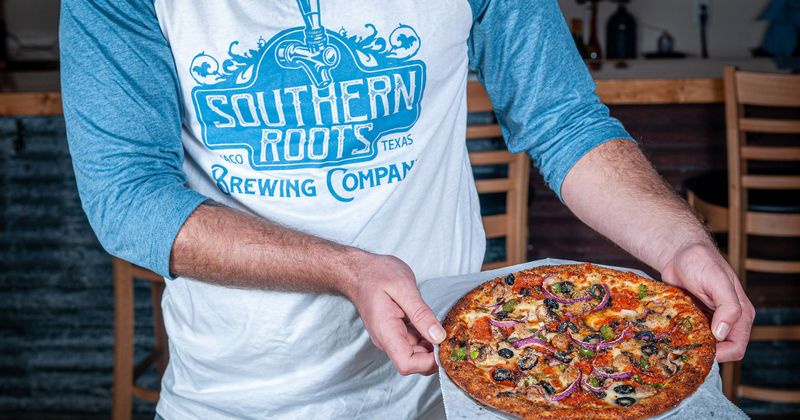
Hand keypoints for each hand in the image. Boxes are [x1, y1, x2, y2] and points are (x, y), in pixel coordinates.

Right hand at [341, 251, 445, 374]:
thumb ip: (421, 313)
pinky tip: (432, 322)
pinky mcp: (395, 331)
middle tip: (450, 334)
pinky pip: (413, 342)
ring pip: (415, 353)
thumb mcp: (403, 287)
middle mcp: (386, 340)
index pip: (407, 364)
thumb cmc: (377, 274)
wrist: (359, 270)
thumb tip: (439, 337)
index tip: (444, 347)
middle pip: (413, 363)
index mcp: (386, 331)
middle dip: (434, 355)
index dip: (428, 362)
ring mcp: (390, 337)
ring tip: (442, 325)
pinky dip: (426, 336)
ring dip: (431, 345)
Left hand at [659, 242, 754, 361]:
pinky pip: (691, 335)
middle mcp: (727, 320)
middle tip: (684, 348)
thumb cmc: (702, 262)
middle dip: (705, 351)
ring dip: (692, 345)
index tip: (703, 350)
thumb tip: (722, 333)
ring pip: (704, 344)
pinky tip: (671, 334)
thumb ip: (728, 307)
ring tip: (676, 342)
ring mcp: (710, 320)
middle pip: (720, 350)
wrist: (679, 252)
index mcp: (741, 314)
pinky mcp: (694, 318)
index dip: (722, 354)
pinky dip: (682, 337)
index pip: (737, 347)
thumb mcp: (718, 282)